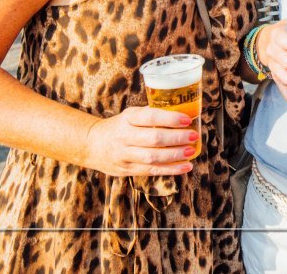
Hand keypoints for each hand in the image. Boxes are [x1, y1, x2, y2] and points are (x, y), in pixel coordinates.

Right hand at [82, 106, 199, 176]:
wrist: (92, 144)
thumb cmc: (120, 127)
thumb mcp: (131, 115)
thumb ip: (151, 116)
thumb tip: (183, 114)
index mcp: (127, 118)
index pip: (150, 117)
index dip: (170, 118)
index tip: (187, 119)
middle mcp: (125, 136)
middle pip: (154, 139)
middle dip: (177, 138)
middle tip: (194, 135)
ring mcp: (124, 155)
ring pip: (153, 157)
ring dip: (175, 155)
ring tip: (191, 151)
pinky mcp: (127, 170)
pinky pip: (151, 171)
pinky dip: (170, 169)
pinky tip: (185, 167)